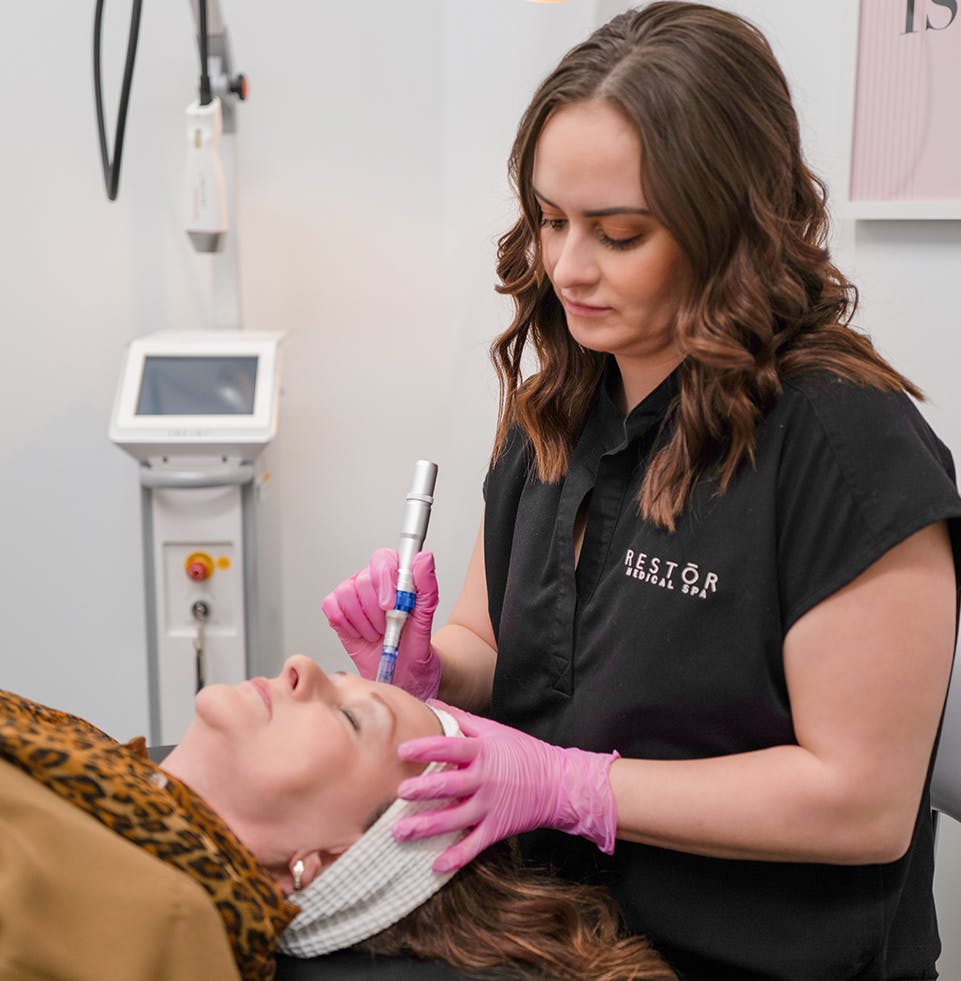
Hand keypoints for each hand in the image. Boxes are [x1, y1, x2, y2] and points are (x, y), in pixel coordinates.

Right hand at [321, 548, 441, 699]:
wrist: (403, 671)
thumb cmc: (414, 644)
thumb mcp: (426, 618)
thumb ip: (427, 586)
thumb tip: (424, 558)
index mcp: (395, 575)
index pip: (382, 560)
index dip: (385, 582)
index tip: (391, 606)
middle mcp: (373, 581)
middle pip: (363, 580)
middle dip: (376, 610)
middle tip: (387, 626)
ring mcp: (354, 595)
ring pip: (346, 593)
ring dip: (362, 620)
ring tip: (376, 632)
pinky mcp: (338, 611)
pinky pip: (332, 607)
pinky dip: (346, 625)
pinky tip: (360, 633)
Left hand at [392, 702, 618, 872]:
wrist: (557, 784)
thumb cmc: (522, 753)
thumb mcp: (494, 730)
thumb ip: (461, 719)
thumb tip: (431, 703)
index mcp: (483, 752)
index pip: (451, 747)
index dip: (426, 749)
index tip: (403, 751)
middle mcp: (485, 780)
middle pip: (450, 785)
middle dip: (423, 790)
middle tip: (400, 792)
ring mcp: (491, 807)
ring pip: (455, 819)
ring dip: (426, 826)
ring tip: (400, 832)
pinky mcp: (497, 829)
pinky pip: (474, 845)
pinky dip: (456, 857)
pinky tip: (435, 865)